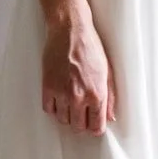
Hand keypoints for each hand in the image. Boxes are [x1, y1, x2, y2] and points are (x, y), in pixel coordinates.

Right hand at [42, 13, 114, 134]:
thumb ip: (109, 97)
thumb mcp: (107, 72)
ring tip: (70, 103)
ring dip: (67, 115)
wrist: (69, 30)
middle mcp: (79, 97)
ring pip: (63, 120)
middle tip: (82, 113)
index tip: (93, 124)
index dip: (95, 128)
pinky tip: (59, 98)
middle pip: (78, 127)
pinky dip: (54, 107)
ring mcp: (61, 93)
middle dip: (81, 123)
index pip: (96, 127)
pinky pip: (48, 109)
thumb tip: (110, 117)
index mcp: (97, 94)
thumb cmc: (90, 47)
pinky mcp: (47, 86)